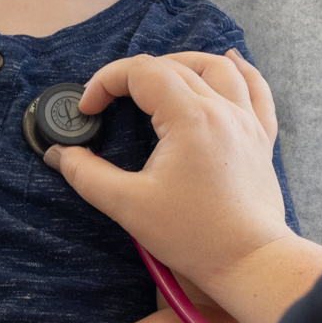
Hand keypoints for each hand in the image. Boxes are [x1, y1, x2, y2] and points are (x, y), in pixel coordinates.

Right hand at [55, 50, 318, 322]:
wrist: (249, 260)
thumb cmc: (193, 235)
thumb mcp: (128, 206)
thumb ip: (87, 174)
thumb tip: (60, 154)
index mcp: (189, 118)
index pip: (141, 72)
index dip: (106, 82)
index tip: (88, 110)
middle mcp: (221, 110)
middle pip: (174, 66)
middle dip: (134, 74)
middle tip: (111, 99)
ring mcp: (246, 122)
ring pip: (218, 68)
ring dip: (183, 62)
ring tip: (159, 74)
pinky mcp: (261, 140)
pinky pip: (258, 91)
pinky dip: (242, 71)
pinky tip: (231, 61)